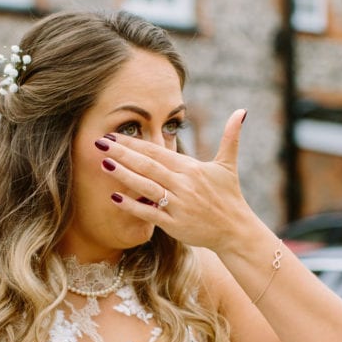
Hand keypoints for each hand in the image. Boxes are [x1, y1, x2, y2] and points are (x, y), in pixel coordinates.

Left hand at [95, 108, 255, 251]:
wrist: (235, 230)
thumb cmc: (229, 196)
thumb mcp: (228, 165)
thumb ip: (231, 137)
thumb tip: (241, 111)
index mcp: (191, 168)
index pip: (157, 151)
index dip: (134, 143)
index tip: (114, 135)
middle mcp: (183, 184)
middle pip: (148, 165)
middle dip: (122, 153)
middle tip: (100, 142)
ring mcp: (178, 205)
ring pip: (146, 186)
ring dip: (124, 175)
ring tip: (103, 163)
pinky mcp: (174, 224)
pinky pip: (150, 213)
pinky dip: (132, 205)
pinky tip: (114, 197)